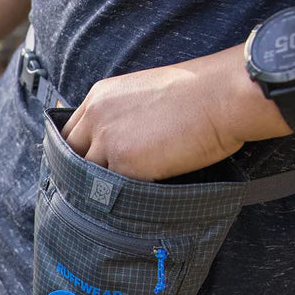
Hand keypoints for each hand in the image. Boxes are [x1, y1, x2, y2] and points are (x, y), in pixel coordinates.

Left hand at [61, 47, 287, 181]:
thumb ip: (120, 115)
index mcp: (99, 97)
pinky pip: (113, 190)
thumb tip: (115, 141)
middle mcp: (96, 117)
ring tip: (114, 201)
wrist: (224, 95)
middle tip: (92, 192)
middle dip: (80, 174)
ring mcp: (108, 141)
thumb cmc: (198, 93)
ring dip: (100, 190)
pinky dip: (121, 198)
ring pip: (89, 177)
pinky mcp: (126, 164)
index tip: (84, 169)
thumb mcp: (144, 94)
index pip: (69, 134)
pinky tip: (131, 202)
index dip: (76, 154)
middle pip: (71, 157)